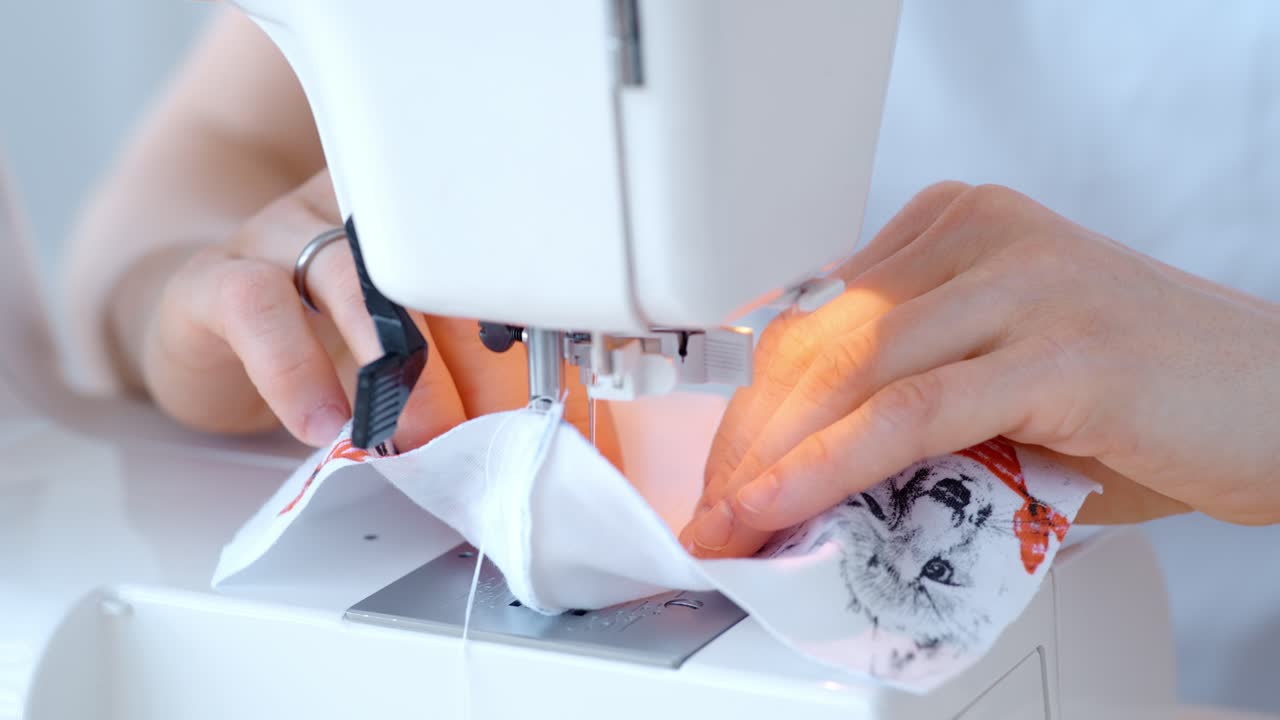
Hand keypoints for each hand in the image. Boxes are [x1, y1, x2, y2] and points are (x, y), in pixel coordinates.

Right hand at [127, 169, 619, 457]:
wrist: (198, 326)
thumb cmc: (312, 335)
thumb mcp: (394, 343)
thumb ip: (453, 364)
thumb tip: (518, 418)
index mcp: (402, 219)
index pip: (474, 255)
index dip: (511, 326)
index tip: (538, 392)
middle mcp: (344, 210)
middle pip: (424, 262)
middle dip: (467, 354)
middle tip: (487, 425)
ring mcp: (277, 234)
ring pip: (351, 275)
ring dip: (394, 367)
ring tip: (413, 435)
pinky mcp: (213, 278)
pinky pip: (258, 306)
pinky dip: (295, 371)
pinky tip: (321, 423)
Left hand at [681, 182, 1279, 556]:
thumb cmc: (1148, 396)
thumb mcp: (1006, 373)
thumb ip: (919, 391)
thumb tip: (816, 465)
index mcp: (960, 225)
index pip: (819, 309)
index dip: (754, 396)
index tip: (724, 463)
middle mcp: (984, 234)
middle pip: (821, 334)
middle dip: (751, 434)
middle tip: (716, 509)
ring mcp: (1023, 283)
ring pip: (852, 369)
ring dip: (775, 457)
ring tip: (734, 523)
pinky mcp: (1058, 350)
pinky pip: (911, 413)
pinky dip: (830, 467)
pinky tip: (782, 507)